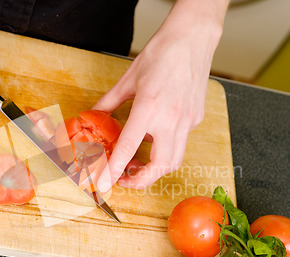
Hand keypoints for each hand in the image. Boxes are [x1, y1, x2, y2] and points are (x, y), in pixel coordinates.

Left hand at [95, 0, 228, 191]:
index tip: (105, 185)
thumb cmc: (162, 53)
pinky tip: (155, 137)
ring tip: (139, 163)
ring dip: (156, 169)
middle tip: (125, 178)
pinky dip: (166, 148)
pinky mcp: (196, 119)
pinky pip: (181, 142)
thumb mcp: (128, 79)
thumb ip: (109, 102)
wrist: (192, 39)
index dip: (114, 170)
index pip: (128, 148)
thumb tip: (94, 116)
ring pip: (175, 160)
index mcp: (149, 108)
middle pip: (160, 166)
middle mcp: (171, 119)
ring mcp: (187, 121)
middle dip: (141, 180)